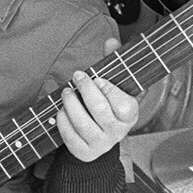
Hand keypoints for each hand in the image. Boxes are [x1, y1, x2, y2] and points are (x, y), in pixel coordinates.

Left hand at [55, 38, 139, 161]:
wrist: (99, 138)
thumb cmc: (107, 105)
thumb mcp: (114, 85)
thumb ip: (114, 62)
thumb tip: (111, 40)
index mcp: (130, 115)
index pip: (122, 104)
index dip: (108, 88)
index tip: (97, 78)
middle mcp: (117, 132)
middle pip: (99, 109)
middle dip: (84, 88)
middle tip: (77, 76)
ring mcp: (100, 144)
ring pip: (81, 122)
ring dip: (70, 102)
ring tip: (66, 91)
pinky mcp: (83, 151)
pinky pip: (68, 134)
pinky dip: (62, 118)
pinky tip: (63, 110)